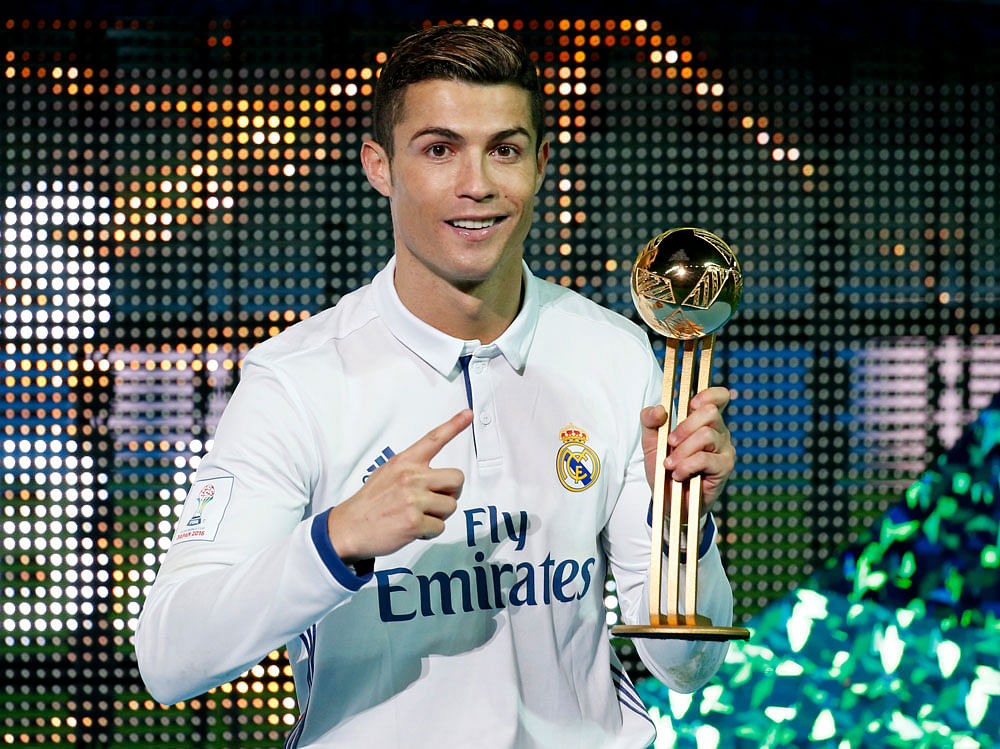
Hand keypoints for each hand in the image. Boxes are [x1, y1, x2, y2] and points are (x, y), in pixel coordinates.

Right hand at [327, 409, 472, 562]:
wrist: (349, 528)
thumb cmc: (369, 503)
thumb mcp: (386, 473)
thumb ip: (410, 469)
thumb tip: (432, 474)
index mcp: (404, 462)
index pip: (433, 439)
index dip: (454, 425)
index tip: (468, 414)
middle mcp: (411, 477)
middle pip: (456, 478)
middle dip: (452, 492)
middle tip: (437, 499)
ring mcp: (413, 499)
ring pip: (450, 506)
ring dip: (439, 515)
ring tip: (418, 515)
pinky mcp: (414, 521)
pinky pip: (440, 527)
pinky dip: (429, 532)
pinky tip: (413, 528)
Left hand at [640, 386, 735, 514]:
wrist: (668, 500)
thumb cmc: (664, 469)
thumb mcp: (650, 442)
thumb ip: (649, 421)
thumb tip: (658, 409)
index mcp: (703, 421)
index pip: (718, 397)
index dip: (708, 394)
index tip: (690, 404)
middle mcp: (719, 431)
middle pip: (710, 412)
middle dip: (684, 427)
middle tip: (670, 443)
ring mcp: (724, 449)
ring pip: (706, 435)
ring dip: (682, 451)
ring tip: (671, 465)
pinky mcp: (725, 467)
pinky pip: (705, 458)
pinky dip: (687, 466)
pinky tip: (680, 475)